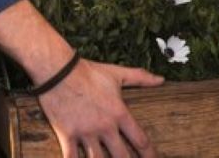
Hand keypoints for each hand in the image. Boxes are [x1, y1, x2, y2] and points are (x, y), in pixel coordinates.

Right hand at [38, 58, 162, 157]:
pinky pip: (71, 157)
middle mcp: (105, 127)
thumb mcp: (116, 73)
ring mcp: (86, 132)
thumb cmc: (87, 71)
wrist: (57, 69)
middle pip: (122, 157)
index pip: (141, 141)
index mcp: (119, 114)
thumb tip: (161, 79)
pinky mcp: (67, 134)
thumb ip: (140, 77)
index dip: (150, 155)